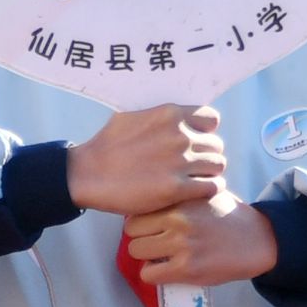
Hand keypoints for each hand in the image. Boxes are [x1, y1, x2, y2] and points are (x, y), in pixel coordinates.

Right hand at [69, 103, 225, 217]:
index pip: (211, 119)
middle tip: (193, 166)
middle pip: (216, 145)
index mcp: (171, 114)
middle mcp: (180, 135)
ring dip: (209, 173)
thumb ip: (159, 115)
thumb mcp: (132, 114)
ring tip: (195, 179)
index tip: (194, 142)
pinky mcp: (177, 188)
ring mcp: (180, 162)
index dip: (205, 132)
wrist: (88, 173)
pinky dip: (208, 189)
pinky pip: (212, 187)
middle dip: (206, 155)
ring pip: (218, 165)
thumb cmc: (107, 145)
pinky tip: (195, 192)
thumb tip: (175, 115)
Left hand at [122, 194, 282, 288]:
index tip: (150, 225)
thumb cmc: (228, 215)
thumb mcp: (204, 192)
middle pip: (131, 230)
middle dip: (140, 236)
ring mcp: (181, 245)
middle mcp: (178, 219)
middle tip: (154, 241)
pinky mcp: (187, 269)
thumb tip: (148, 197)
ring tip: (160, 255)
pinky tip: (165, 269)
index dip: (141, 218)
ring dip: (146, 256)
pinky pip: (149, 274)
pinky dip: (153, 274)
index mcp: (181, 199)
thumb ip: (179, 194)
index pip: (138, 208)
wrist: (257, 240)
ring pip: (136, 251)